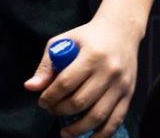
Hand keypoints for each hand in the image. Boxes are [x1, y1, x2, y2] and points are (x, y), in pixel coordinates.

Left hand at [23, 17, 139, 137]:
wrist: (121, 32)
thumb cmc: (87, 37)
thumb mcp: (64, 41)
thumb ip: (47, 65)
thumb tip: (30, 87)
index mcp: (92, 56)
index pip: (66, 83)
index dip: (50, 96)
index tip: (42, 102)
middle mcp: (109, 71)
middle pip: (81, 101)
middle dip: (60, 110)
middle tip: (50, 111)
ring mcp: (121, 85)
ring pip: (98, 115)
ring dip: (79, 128)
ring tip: (64, 133)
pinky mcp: (129, 95)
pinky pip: (116, 120)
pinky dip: (102, 134)